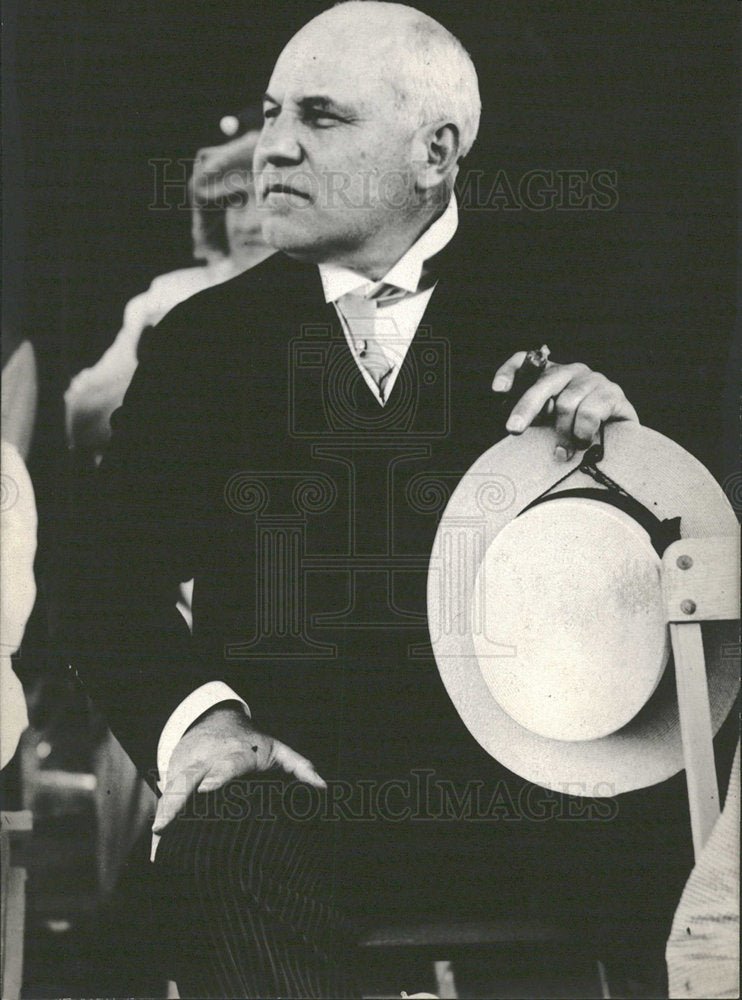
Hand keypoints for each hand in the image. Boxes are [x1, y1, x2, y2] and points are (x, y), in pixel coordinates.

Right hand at [152, 703, 325, 832]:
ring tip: (160, 831)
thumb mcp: (275, 749)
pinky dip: (161, 816)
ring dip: (166, 808)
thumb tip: (323, 787)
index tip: (208, 788)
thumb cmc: (251, 744)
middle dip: (182, 794)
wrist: (214, 720)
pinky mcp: (173, 775)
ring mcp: (187, 766)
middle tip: (171, 817)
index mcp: (235, 753)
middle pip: (192, 776)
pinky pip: (165, 796)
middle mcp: (208, 758)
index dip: (218, 776)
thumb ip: (299, 766)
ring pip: (173, 786)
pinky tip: (157, 840)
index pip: (227, 764)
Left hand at [492, 352, 638, 459]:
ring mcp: (594, 380)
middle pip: (544, 383)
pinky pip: (589, 412)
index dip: (509, 372)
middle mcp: (572, 371)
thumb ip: (536, 417)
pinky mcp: (613, 393)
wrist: (620, 442)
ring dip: (562, 433)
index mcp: (551, 375)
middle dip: (526, 408)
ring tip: (563, 451)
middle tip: (514, 429)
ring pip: (566, 403)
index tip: (498, 390)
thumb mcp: (550, 424)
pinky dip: (582, 433)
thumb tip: (516, 424)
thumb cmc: (577, 433)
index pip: (525, 361)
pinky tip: (583, 442)